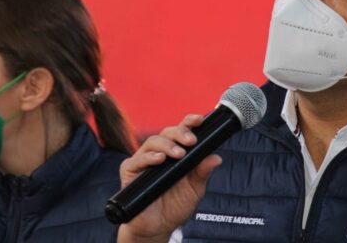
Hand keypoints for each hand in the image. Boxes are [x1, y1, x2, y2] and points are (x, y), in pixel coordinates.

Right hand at [117, 114, 221, 242]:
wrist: (158, 227)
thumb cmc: (176, 205)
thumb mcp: (195, 189)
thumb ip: (202, 173)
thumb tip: (216, 158)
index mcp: (176, 153)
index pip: (182, 132)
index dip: (189, 122)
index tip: (200, 120)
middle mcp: (159, 153)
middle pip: (167, 133)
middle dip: (180, 132)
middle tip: (191, 141)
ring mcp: (144, 161)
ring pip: (153, 142)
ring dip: (167, 145)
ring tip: (179, 154)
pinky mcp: (130, 171)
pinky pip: (136, 159)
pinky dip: (148, 157)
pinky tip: (160, 159)